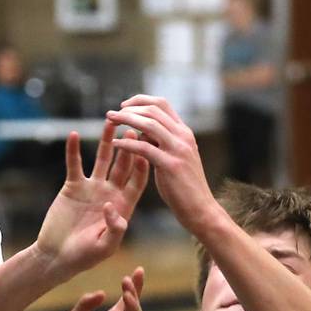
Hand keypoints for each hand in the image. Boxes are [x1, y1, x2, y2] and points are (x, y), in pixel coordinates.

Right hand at [35, 122, 148, 279]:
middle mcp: (110, 193)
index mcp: (123, 206)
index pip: (137, 181)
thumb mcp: (104, 246)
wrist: (57, 255)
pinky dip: (73, 150)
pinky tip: (73, 135)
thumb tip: (113, 206)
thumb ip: (114, 228)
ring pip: (102, 159)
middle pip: (123, 165)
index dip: (143, 166)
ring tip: (110, 123)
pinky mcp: (73, 186)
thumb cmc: (83, 256)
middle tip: (133, 128)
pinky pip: (74, 164)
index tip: (148, 150)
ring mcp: (92, 188)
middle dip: (129, 147)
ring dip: (106, 142)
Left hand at [106, 95, 220, 233]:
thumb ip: (162, 143)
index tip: (124, 106)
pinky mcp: (170, 166)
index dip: (140, 101)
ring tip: (109, 121)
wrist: (201, 209)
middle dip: (129, 108)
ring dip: (126, 120)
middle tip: (111, 114)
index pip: (162, 104)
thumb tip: (143, 132)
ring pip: (149, 124)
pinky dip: (127, 143)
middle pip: (154, 110)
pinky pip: (144, 148)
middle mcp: (183, 136)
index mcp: (184, 132)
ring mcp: (178, 150)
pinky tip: (114, 144)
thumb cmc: (184, 187)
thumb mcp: (175, 157)